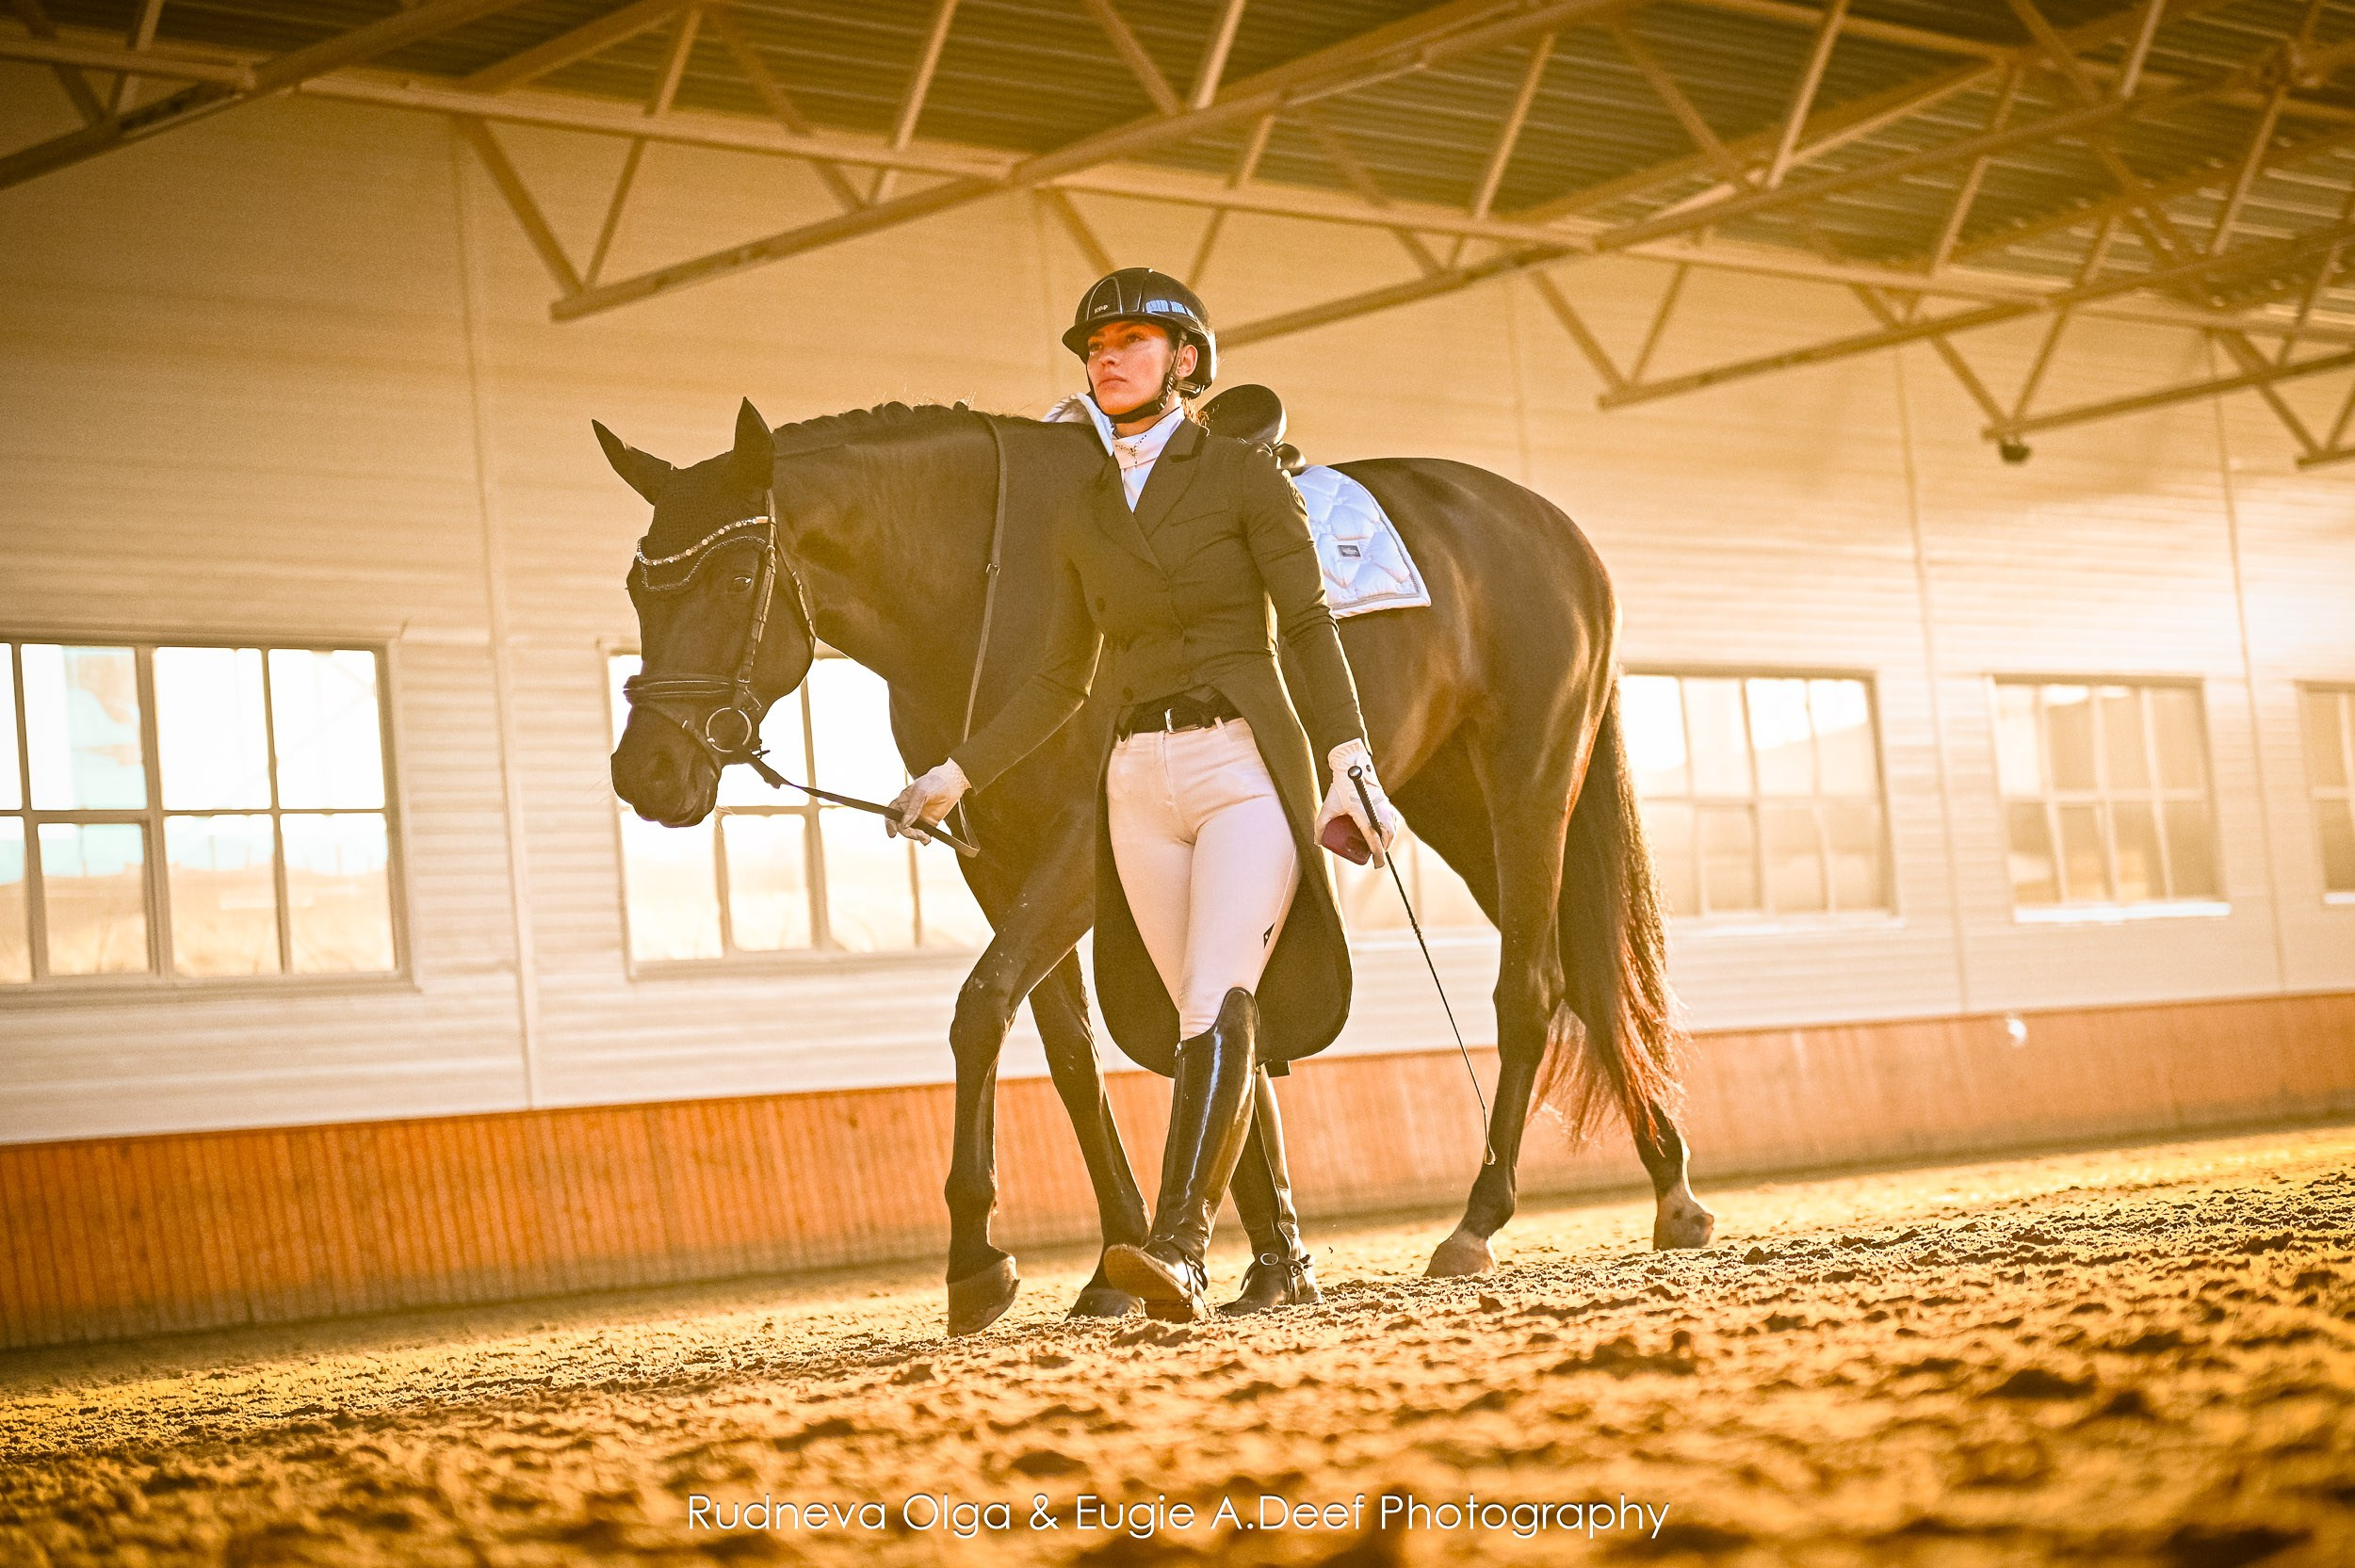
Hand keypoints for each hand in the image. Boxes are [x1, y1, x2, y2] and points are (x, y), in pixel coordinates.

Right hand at [887, 759, 969, 840]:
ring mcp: (918, 819)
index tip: (893, 833)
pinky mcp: (928, 824)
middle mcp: (907, 812)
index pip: (890, 815)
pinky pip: (923, 835)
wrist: (951, 784)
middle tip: (916, 834)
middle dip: (907, 832)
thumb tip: (904, 824)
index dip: (889, 825)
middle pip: (901, 827)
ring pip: (911, 832)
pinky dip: (924, 839)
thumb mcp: (921, 792)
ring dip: (916, 836)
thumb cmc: (933, 783)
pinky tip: (927, 839)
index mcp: (901, 802)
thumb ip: (912, 808)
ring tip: (925, 836)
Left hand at [1315, 738, 1404, 868]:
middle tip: (1375, 856)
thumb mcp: (1327, 808)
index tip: (1377, 864)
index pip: (1375, 841)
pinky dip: (1392, 829)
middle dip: (1383, 849)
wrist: (1353, 767)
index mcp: (1364, 816)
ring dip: (1389, 840)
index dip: (1378, 855)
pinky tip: (1387, 832)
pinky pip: (1393, 820)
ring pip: (1392, 829)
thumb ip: (1320, 826)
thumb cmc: (1340, 788)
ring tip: (1381, 846)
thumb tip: (1318, 842)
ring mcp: (1384, 807)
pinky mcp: (1387, 802)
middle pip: (1386, 838)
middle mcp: (1377, 812)